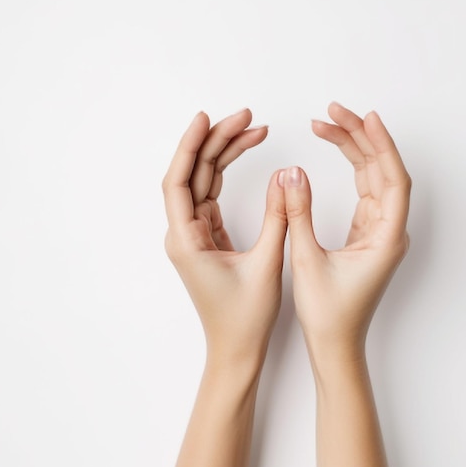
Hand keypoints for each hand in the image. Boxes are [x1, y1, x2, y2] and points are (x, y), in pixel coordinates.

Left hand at [161, 108, 287, 367]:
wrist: (237, 349)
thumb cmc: (245, 317)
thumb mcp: (267, 263)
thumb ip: (277, 216)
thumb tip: (286, 175)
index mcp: (186, 240)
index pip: (179, 181)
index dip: (190, 146)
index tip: (207, 118)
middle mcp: (184, 234)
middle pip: (194, 175)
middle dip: (217, 142)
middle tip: (246, 117)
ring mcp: (195, 235)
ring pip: (205, 183)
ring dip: (225, 155)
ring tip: (253, 129)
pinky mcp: (208, 238)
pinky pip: (214, 197)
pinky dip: (229, 176)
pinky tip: (245, 158)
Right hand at [281, 102, 411, 363]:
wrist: (335, 345)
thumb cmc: (328, 314)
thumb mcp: (307, 260)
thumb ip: (298, 213)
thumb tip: (291, 173)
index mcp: (387, 238)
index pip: (393, 179)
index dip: (381, 145)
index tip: (365, 117)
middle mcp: (389, 232)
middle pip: (382, 172)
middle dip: (360, 138)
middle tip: (333, 112)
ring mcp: (379, 232)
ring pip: (373, 179)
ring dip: (354, 150)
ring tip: (327, 124)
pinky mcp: (366, 235)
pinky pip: (364, 192)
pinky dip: (351, 170)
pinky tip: (339, 153)